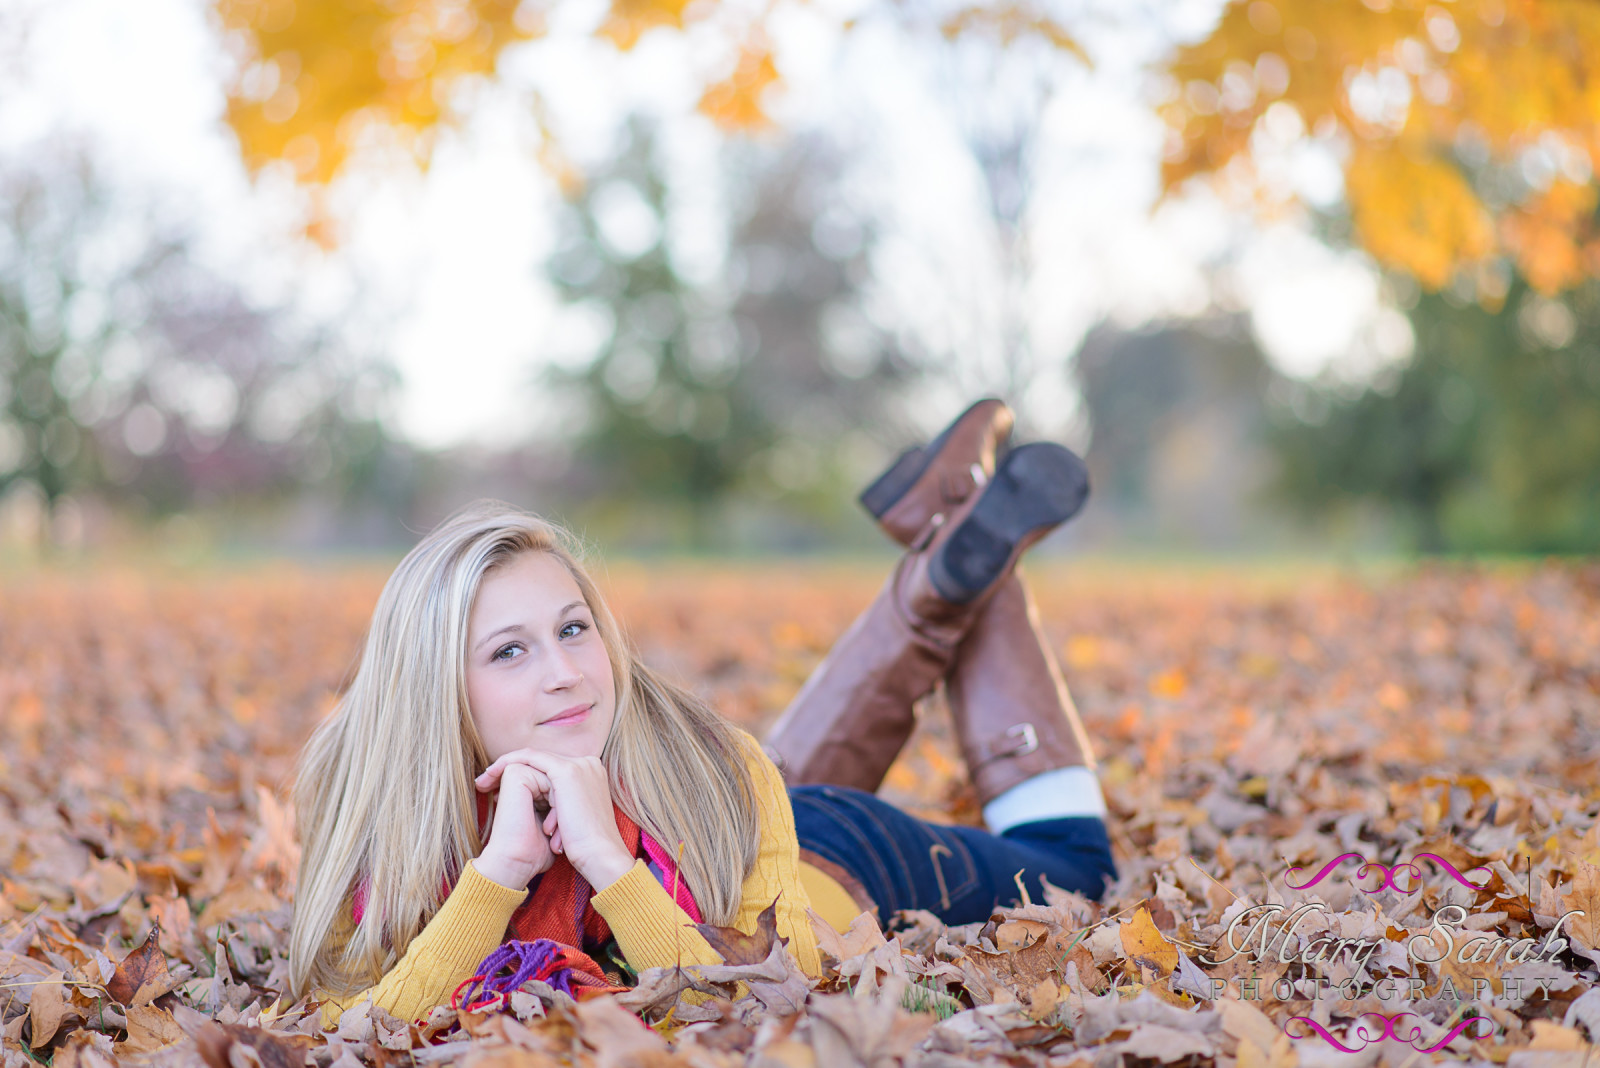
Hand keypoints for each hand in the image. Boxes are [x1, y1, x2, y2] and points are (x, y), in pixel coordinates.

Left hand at [477, 750, 635, 891]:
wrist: (599, 856)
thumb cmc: (585, 846)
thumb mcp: (572, 819)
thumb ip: (561, 806)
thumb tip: (543, 812)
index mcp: (591, 775)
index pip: (550, 768)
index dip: (524, 775)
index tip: (500, 789)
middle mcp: (588, 765)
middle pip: (540, 760)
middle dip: (510, 769)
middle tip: (486, 783)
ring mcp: (579, 765)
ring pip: (533, 757)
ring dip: (505, 766)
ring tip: (485, 783)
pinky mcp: (566, 771)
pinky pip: (530, 758)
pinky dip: (509, 763)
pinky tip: (492, 775)